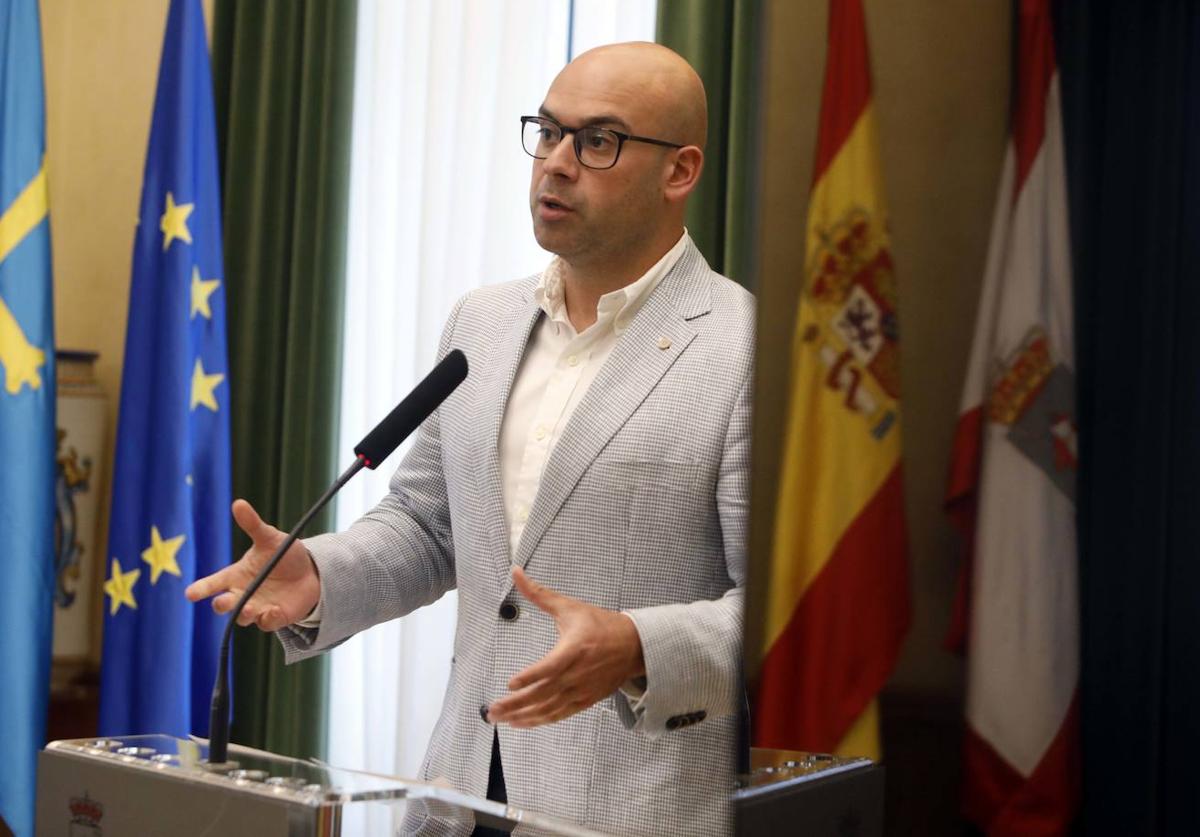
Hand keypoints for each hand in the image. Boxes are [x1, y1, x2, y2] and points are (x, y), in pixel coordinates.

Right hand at [184, 499, 321, 631]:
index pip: (212, 583)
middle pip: (224, 605)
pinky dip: (268, 618)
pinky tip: (274, 610)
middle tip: (223, 601)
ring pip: (243, 617)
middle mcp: (243, 594)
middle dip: (222, 604)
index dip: (200, 589)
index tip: (190, 594)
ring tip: (249, 607)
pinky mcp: (273, 618)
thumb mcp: (269, 538)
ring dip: (244, 613)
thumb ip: (253, 525)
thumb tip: (238, 503)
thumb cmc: (283, 554)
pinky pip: (266, 623)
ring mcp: (257, 608)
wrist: (311, 572)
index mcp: (236, 575)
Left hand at [486, 566, 644, 727]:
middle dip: (516, 704)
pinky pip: (559, 715)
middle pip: (544, 693)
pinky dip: (539, 720)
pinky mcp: (584, 701)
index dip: (531, 677)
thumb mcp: (569, 607)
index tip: (510, 683)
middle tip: (492, 710)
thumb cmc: (600, 624)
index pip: (550, 667)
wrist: (633, 646)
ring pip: (549, 709)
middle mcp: (577, 674)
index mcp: (574, 649)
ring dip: (523, 716)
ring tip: (500, 718)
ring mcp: (581, 690)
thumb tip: (515, 573)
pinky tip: (521, 722)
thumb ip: (539, 594)